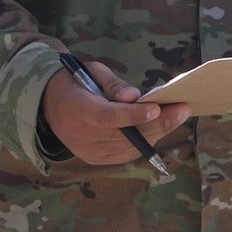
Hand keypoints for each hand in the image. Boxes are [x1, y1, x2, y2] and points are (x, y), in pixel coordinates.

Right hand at [40, 61, 193, 166]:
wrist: (49, 106)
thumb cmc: (75, 82)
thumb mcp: (91, 71)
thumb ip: (113, 84)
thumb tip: (135, 97)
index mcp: (75, 107)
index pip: (106, 116)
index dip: (132, 114)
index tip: (156, 107)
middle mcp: (80, 135)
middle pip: (124, 134)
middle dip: (157, 122)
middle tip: (182, 109)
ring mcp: (87, 151)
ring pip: (130, 146)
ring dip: (156, 132)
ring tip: (177, 115)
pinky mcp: (95, 159)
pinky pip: (127, 153)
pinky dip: (146, 140)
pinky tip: (159, 126)